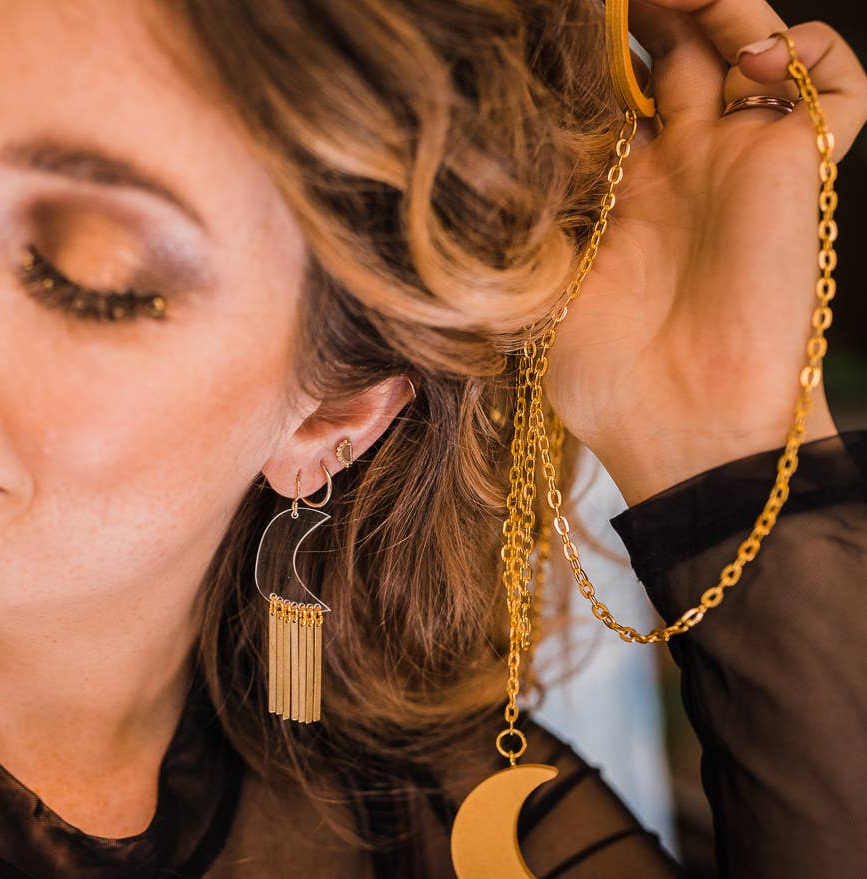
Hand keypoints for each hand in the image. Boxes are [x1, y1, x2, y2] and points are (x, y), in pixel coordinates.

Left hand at [541, 0, 866, 506]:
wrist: (681, 424)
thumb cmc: (601, 373)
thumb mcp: (528, 282)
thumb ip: (513, 209)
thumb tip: (462, 137)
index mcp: (611, 183)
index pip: (607, 83)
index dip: (587, 47)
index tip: (544, 27)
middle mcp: (678, 159)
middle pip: (676, 42)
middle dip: (651, 8)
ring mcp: (738, 156)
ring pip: (749, 39)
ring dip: (721, 4)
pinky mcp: (798, 165)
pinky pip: (840, 86)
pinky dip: (812, 50)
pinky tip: (757, 61)